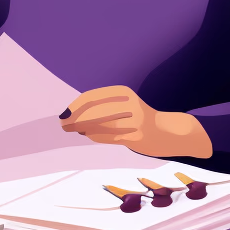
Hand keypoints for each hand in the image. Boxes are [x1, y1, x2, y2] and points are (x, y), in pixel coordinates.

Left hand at [59, 86, 212, 159]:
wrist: (166, 132)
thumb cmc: (136, 117)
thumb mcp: (121, 104)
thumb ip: (100, 106)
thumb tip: (70, 113)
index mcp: (124, 92)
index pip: (93, 98)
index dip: (75, 106)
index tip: (63, 114)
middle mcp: (130, 104)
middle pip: (95, 112)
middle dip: (75, 119)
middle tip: (63, 124)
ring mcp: (135, 121)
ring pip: (101, 126)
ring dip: (83, 128)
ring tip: (74, 129)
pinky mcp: (138, 137)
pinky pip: (110, 137)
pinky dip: (96, 136)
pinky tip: (87, 134)